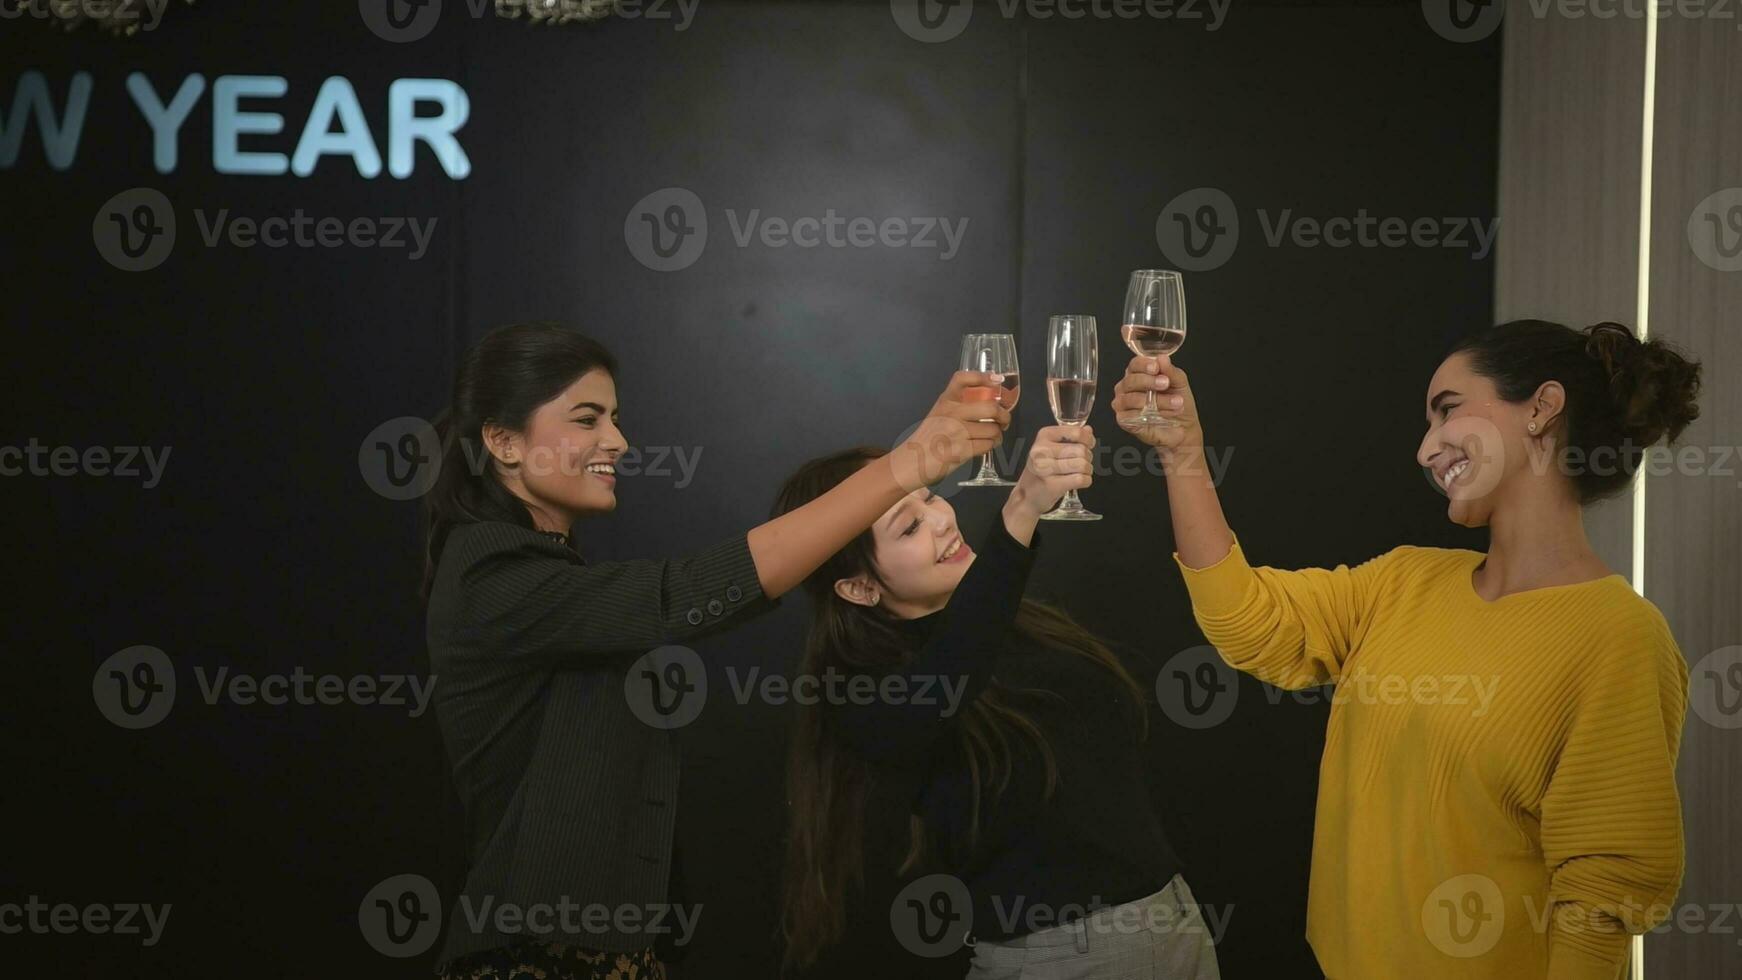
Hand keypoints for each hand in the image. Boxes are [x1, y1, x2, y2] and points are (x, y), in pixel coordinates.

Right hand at [886, 370, 1011, 491]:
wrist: (911, 461)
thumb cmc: (928, 438)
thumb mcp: (939, 414)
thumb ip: (959, 406)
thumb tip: (991, 402)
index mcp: (946, 400)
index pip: (963, 378)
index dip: (983, 377)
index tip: (996, 380)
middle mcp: (951, 413)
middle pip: (990, 407)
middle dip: (1004, 416)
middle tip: (1004, 421)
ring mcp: (956, 432)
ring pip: (993, 430)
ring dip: (997, 435)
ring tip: (992, 437)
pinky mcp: (961, 451)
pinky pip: (987, 445)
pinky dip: (990, 446)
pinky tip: (984, 446)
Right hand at [1002, 425, 1094, 542]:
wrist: (1027, 494)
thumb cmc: (1042, 470)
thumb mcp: (1052, 447)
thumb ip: (1071, 437)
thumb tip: (1088, 430)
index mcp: (1044, 435)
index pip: (1077, 432)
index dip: (1088, 440)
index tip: (1087, 446)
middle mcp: (1042, 450)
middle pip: (1082, 450)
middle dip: (1087, 459)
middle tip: (1079, 464)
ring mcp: (1045, 468)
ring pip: (1083, 465)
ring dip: (1087, 471)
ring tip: (1078, 473)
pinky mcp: (1051, 485)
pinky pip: (1081, 479)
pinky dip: (1085, 481)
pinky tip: (1078, 481)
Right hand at [1112, 354, 1202, 458]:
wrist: (1184, 428)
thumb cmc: (1179, 403)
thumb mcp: (1180, 383)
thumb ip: (1170, 371)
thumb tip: (1162, 358)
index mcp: (1139, 374)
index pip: (1135, 365)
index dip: (1143, 365)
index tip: (1156, 367)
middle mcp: (1127, 388)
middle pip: (1130, 380)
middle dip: (1149, 382)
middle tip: (1166, 384)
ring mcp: (1123, 404)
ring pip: (1132, 398)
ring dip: (1157, 401)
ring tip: (1175, 403)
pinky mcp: (1124, 420)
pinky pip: (1129, 415)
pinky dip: (1147, 415)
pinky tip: (1160, 416)